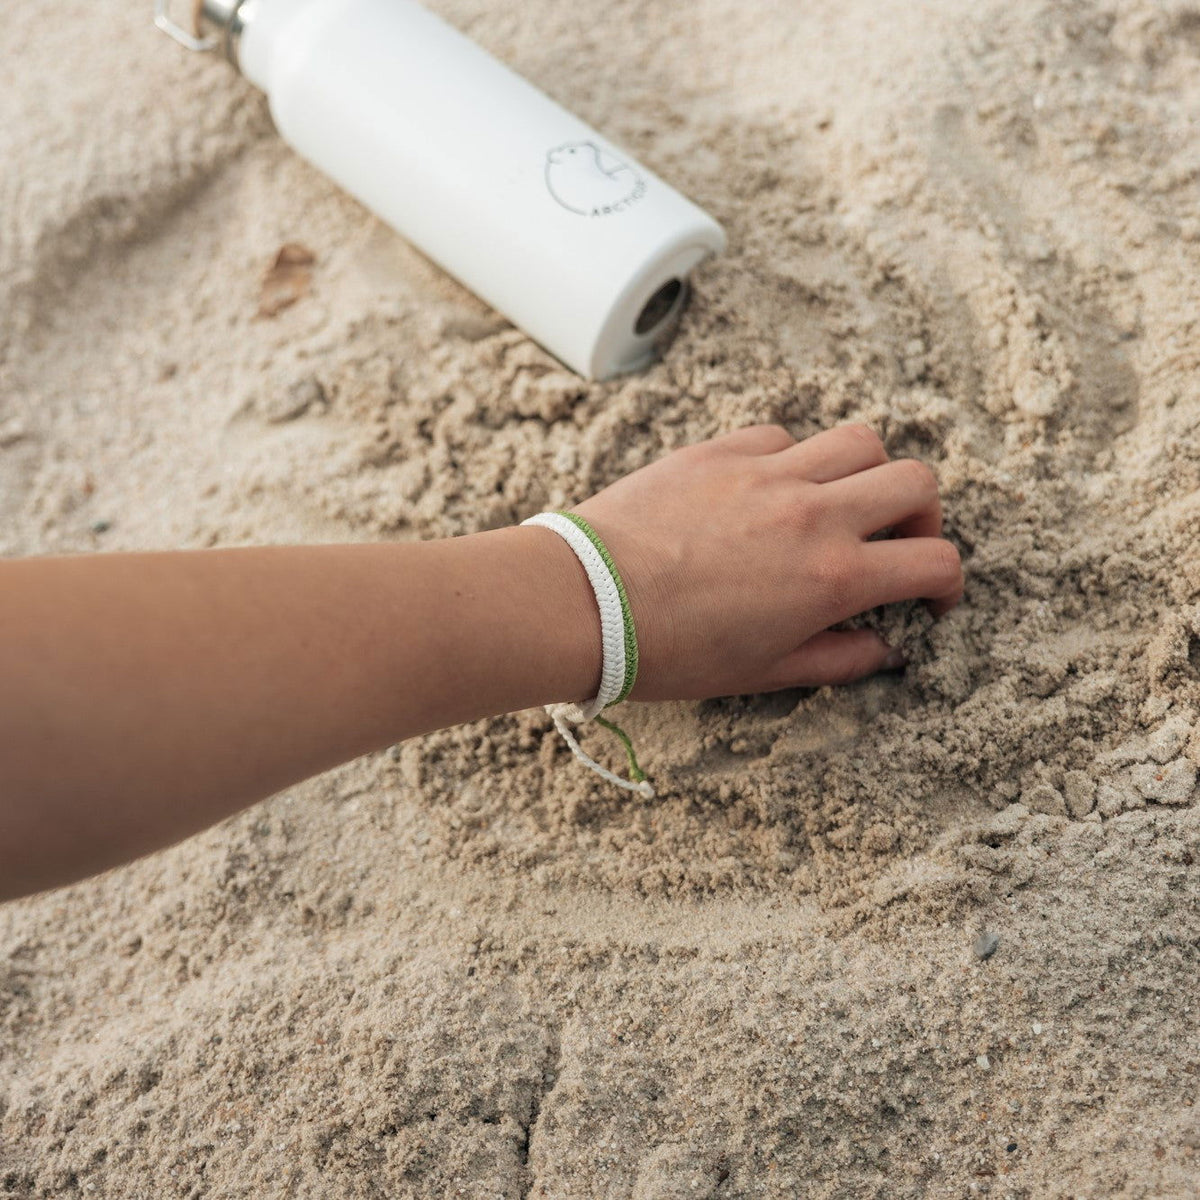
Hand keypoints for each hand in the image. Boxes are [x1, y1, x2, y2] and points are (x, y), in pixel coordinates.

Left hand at [573, 423, 962, 700]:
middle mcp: (813, 513)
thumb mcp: (761, 673)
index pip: (934, 559)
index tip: (930, 596)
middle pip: (915, 480)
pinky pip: (783, 435)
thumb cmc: (669, 650)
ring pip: (857, 440)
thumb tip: (884, 651)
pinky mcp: (721, 451)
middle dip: (922, 515)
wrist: (585, 601)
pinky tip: (768, 490)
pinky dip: (794, 458)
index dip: (947, 582)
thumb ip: (836, 660)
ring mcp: (767, 473)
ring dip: (865, 473)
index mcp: (832, 577)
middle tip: (894, 543)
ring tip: (837, 506)